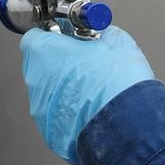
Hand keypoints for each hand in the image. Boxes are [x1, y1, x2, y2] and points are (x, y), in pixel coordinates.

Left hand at [20, 25, 154, 163]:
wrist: (129, 126)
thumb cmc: (117, 83)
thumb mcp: (116, 42)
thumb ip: (102, 33)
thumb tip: (105, 35)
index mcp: (43, 51)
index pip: (35, 36)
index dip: (53, 37)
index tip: (68, 40)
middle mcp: (35, 79)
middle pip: (40, 64)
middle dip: (59, 63)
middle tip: (83, 64)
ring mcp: (39, 107)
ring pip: (48, 92)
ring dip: (64, 88)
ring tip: (91, 90)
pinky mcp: (48, 131)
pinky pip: (55, 115)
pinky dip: (69, 112)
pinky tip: (91, 110)